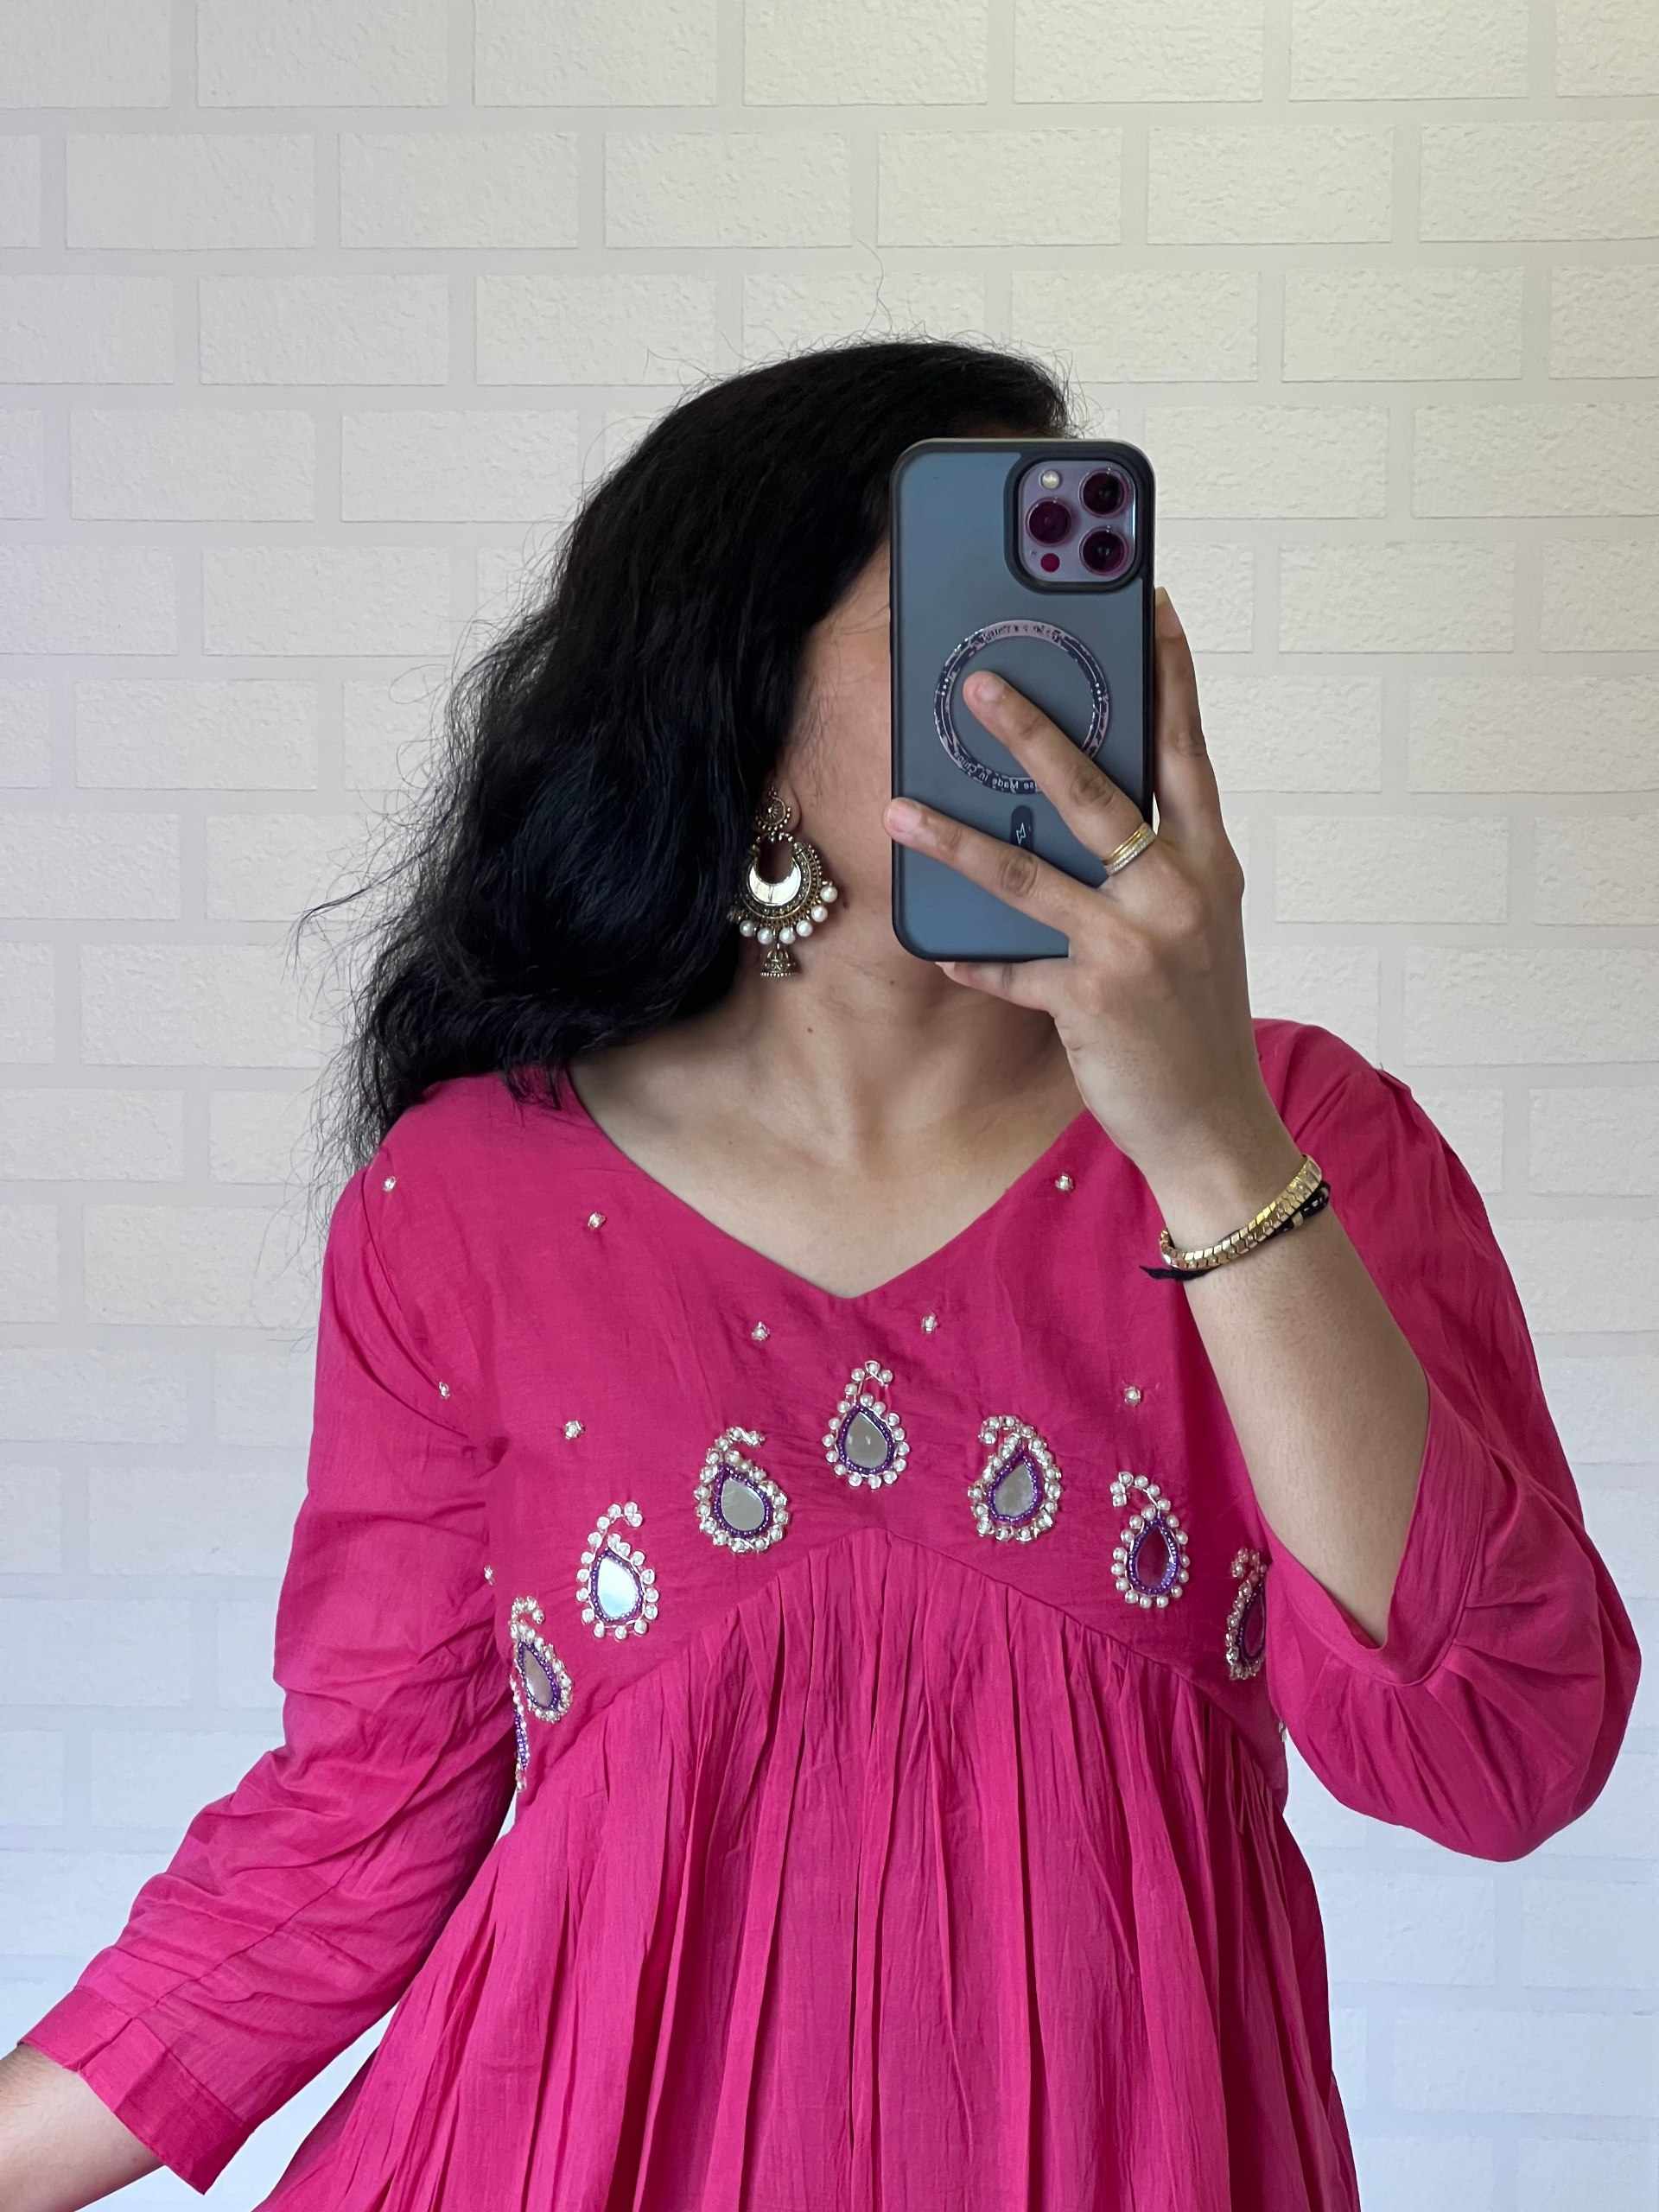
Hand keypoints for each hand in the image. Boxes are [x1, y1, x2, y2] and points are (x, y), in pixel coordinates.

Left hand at [883, 587, 1282, 1180]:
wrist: (1216, 1123)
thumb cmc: (1195, 1017)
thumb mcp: (1194, 925)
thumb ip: (1152, 865)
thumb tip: (1083, 811)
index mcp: (1208, 860)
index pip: (1186, 751)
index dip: (1169, 675)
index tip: (1151, 605)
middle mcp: (1179, 889)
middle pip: (1096, 791)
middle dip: (1033, 731)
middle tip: (978, 681)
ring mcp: (1137, 942)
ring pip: (1032, 874)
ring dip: (958, 839)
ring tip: (902, 807)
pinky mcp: (1095, 997)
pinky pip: (1013, 967)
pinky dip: (974, 959)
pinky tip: (936, 945)